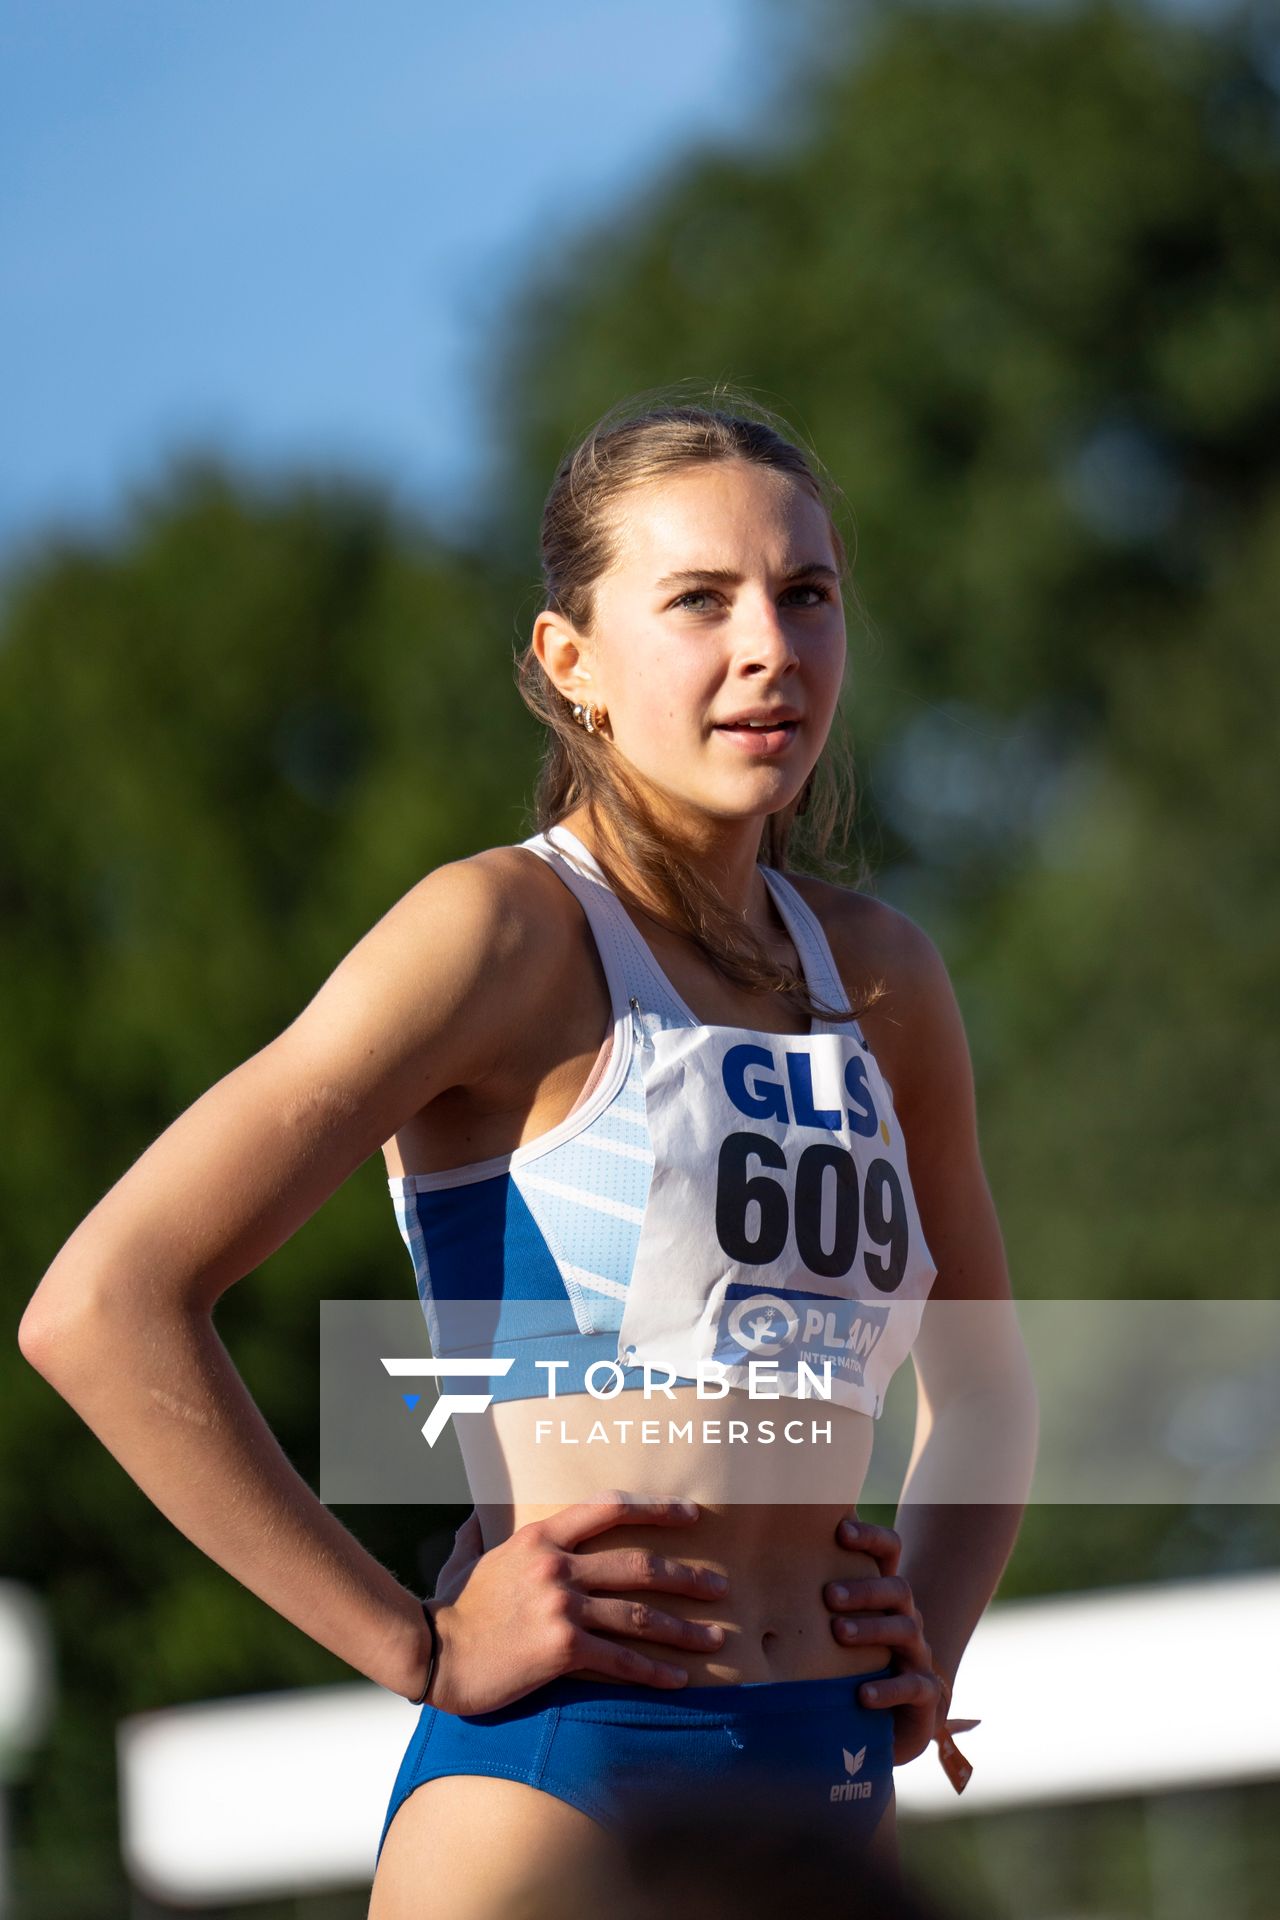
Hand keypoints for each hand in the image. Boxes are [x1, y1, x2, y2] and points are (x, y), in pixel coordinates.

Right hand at [417, 1491, 729, 1715]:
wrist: (433, 1653)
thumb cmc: (450, 1607)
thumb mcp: (469, 1555)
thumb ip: (483, 1530)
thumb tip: (480, 1511)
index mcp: (540, 1536)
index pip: (609, 1509)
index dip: (655, 1510)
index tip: (691, 1516)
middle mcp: (556, 1565)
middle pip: (638, 1564)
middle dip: (686, 1576)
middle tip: (719, 1585)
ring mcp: (561, 1606)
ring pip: (637, 1614)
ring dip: (682, 1628)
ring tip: (713, 1637)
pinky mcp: (561, 1649)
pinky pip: (620, 1660)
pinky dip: (653, 1672)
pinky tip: (679, 1680)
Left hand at [823, 1514, 946, 1766]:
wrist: (891, 1719)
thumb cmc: (846, 1664)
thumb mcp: (826, 1630)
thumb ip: (801, 1603)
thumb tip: (743, 1576)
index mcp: (882, 1596)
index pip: (888, 1551)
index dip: (871, 1536)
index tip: (840, 1530)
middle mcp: (904, 1617)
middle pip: (898, 1588)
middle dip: (864, 1589)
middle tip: (829, 1596)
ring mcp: (917, 1654)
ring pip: (907, 1629)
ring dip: (872, 1629)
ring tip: (838, 1633)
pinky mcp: (924, 1693)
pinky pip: (915, 1686)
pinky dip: (890, 1688)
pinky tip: (863, 1694)